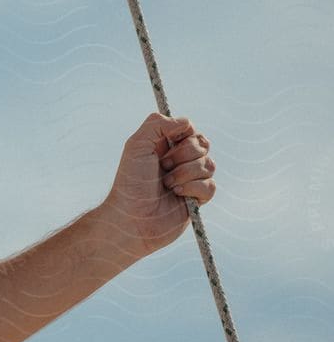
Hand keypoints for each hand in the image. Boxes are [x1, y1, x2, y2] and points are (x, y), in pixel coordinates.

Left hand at [96, 111, 216, 262]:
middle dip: (182, 155)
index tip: (168, 143)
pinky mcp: (197, 199)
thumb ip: (157, 123)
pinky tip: (177, 195)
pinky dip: (193, 189)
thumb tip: (186, 123)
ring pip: (209, 165)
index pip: (190, 129)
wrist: (132, 218)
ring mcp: (190, 180)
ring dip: (185, 174)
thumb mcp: (137, 145)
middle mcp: (179, 161)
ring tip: (167, 185)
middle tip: (163, 167)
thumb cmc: (130, 183)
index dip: (184, 134)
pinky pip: (211, 186)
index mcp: (165, 146)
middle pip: (203, 144)